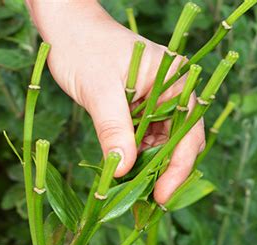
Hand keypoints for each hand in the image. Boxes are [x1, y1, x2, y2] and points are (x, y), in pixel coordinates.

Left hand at [26, 1, 204, 203]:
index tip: (162, 196)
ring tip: (131, 190)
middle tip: (145, 200)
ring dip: (147, 167)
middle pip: (178, 142)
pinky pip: (142, 138)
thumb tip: (123, 169)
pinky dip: (134, 156)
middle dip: (163, 171)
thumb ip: (113, 129)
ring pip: (160, 143)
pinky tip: (123, 170)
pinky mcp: (138, 108)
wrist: (67, 31)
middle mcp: (172, 91)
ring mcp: (156, 100)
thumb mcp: (100, 91)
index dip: (178, 168)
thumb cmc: (85, 49)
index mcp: (176, 80)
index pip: (188, 132)